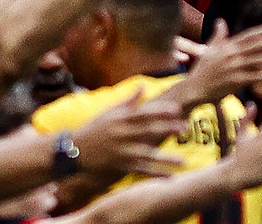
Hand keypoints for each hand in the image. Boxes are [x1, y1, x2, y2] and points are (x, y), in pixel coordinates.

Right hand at [70, 93, 189, 178]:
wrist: (74, 150)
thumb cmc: (94, 128)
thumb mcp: (108, 112)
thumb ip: (128, 100)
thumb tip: (143, 84)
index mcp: (119, 119)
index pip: (142, 113)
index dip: (159, 111)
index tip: (177, 109)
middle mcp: (121, 134)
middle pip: (147, 130)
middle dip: (167, 129)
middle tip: (186, 128)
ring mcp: (121, 151)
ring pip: (147, 154)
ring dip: (165, 158)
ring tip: (183, 161)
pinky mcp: (120, 166)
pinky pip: (141, 171)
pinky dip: (156, 174)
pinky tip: (170, 176)